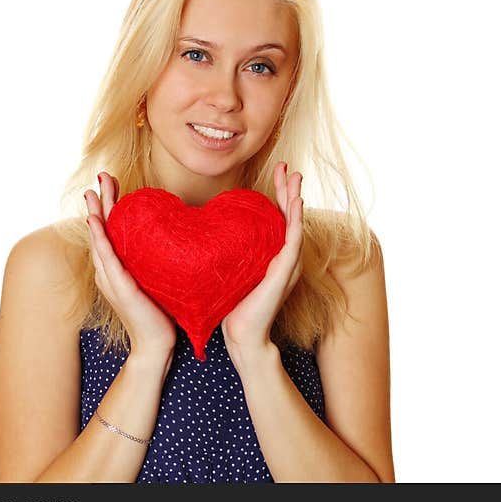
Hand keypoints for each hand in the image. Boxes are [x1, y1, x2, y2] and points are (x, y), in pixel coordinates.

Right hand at [85, 172, 176, 363]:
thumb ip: (160, 261)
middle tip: (102, 176)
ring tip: (94, 192)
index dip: (111, 206)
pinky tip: (96, 223)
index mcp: (119, 267)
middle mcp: (110, 271)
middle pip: (101, 230)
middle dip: (101, 201)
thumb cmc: (162, 314)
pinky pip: (107, 259)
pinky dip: (100, 240)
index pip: (112, 231)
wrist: (157, 346)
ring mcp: (112, 280)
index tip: (114, 183)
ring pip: (100, 240)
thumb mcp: (160, 280)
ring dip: (96, 214)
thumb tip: (177, 240)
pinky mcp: (120, 288)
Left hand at [221, 162, 303, 367]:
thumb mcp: (229, 273)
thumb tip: (204, 235)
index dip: (278, 195)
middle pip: (290, 216)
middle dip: (289, 189)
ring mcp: (287, 265)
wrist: (242, 335)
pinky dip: (296, 221)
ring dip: (296, 199)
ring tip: (295, 178)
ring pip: (295, 224)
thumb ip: (227, 254)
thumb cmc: (232, 307)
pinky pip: (293, 242)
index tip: (276, 173)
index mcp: (272, 255)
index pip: (278, 218)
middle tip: (288, 166)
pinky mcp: (285, 272)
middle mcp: (284, 257)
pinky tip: (296, 205)